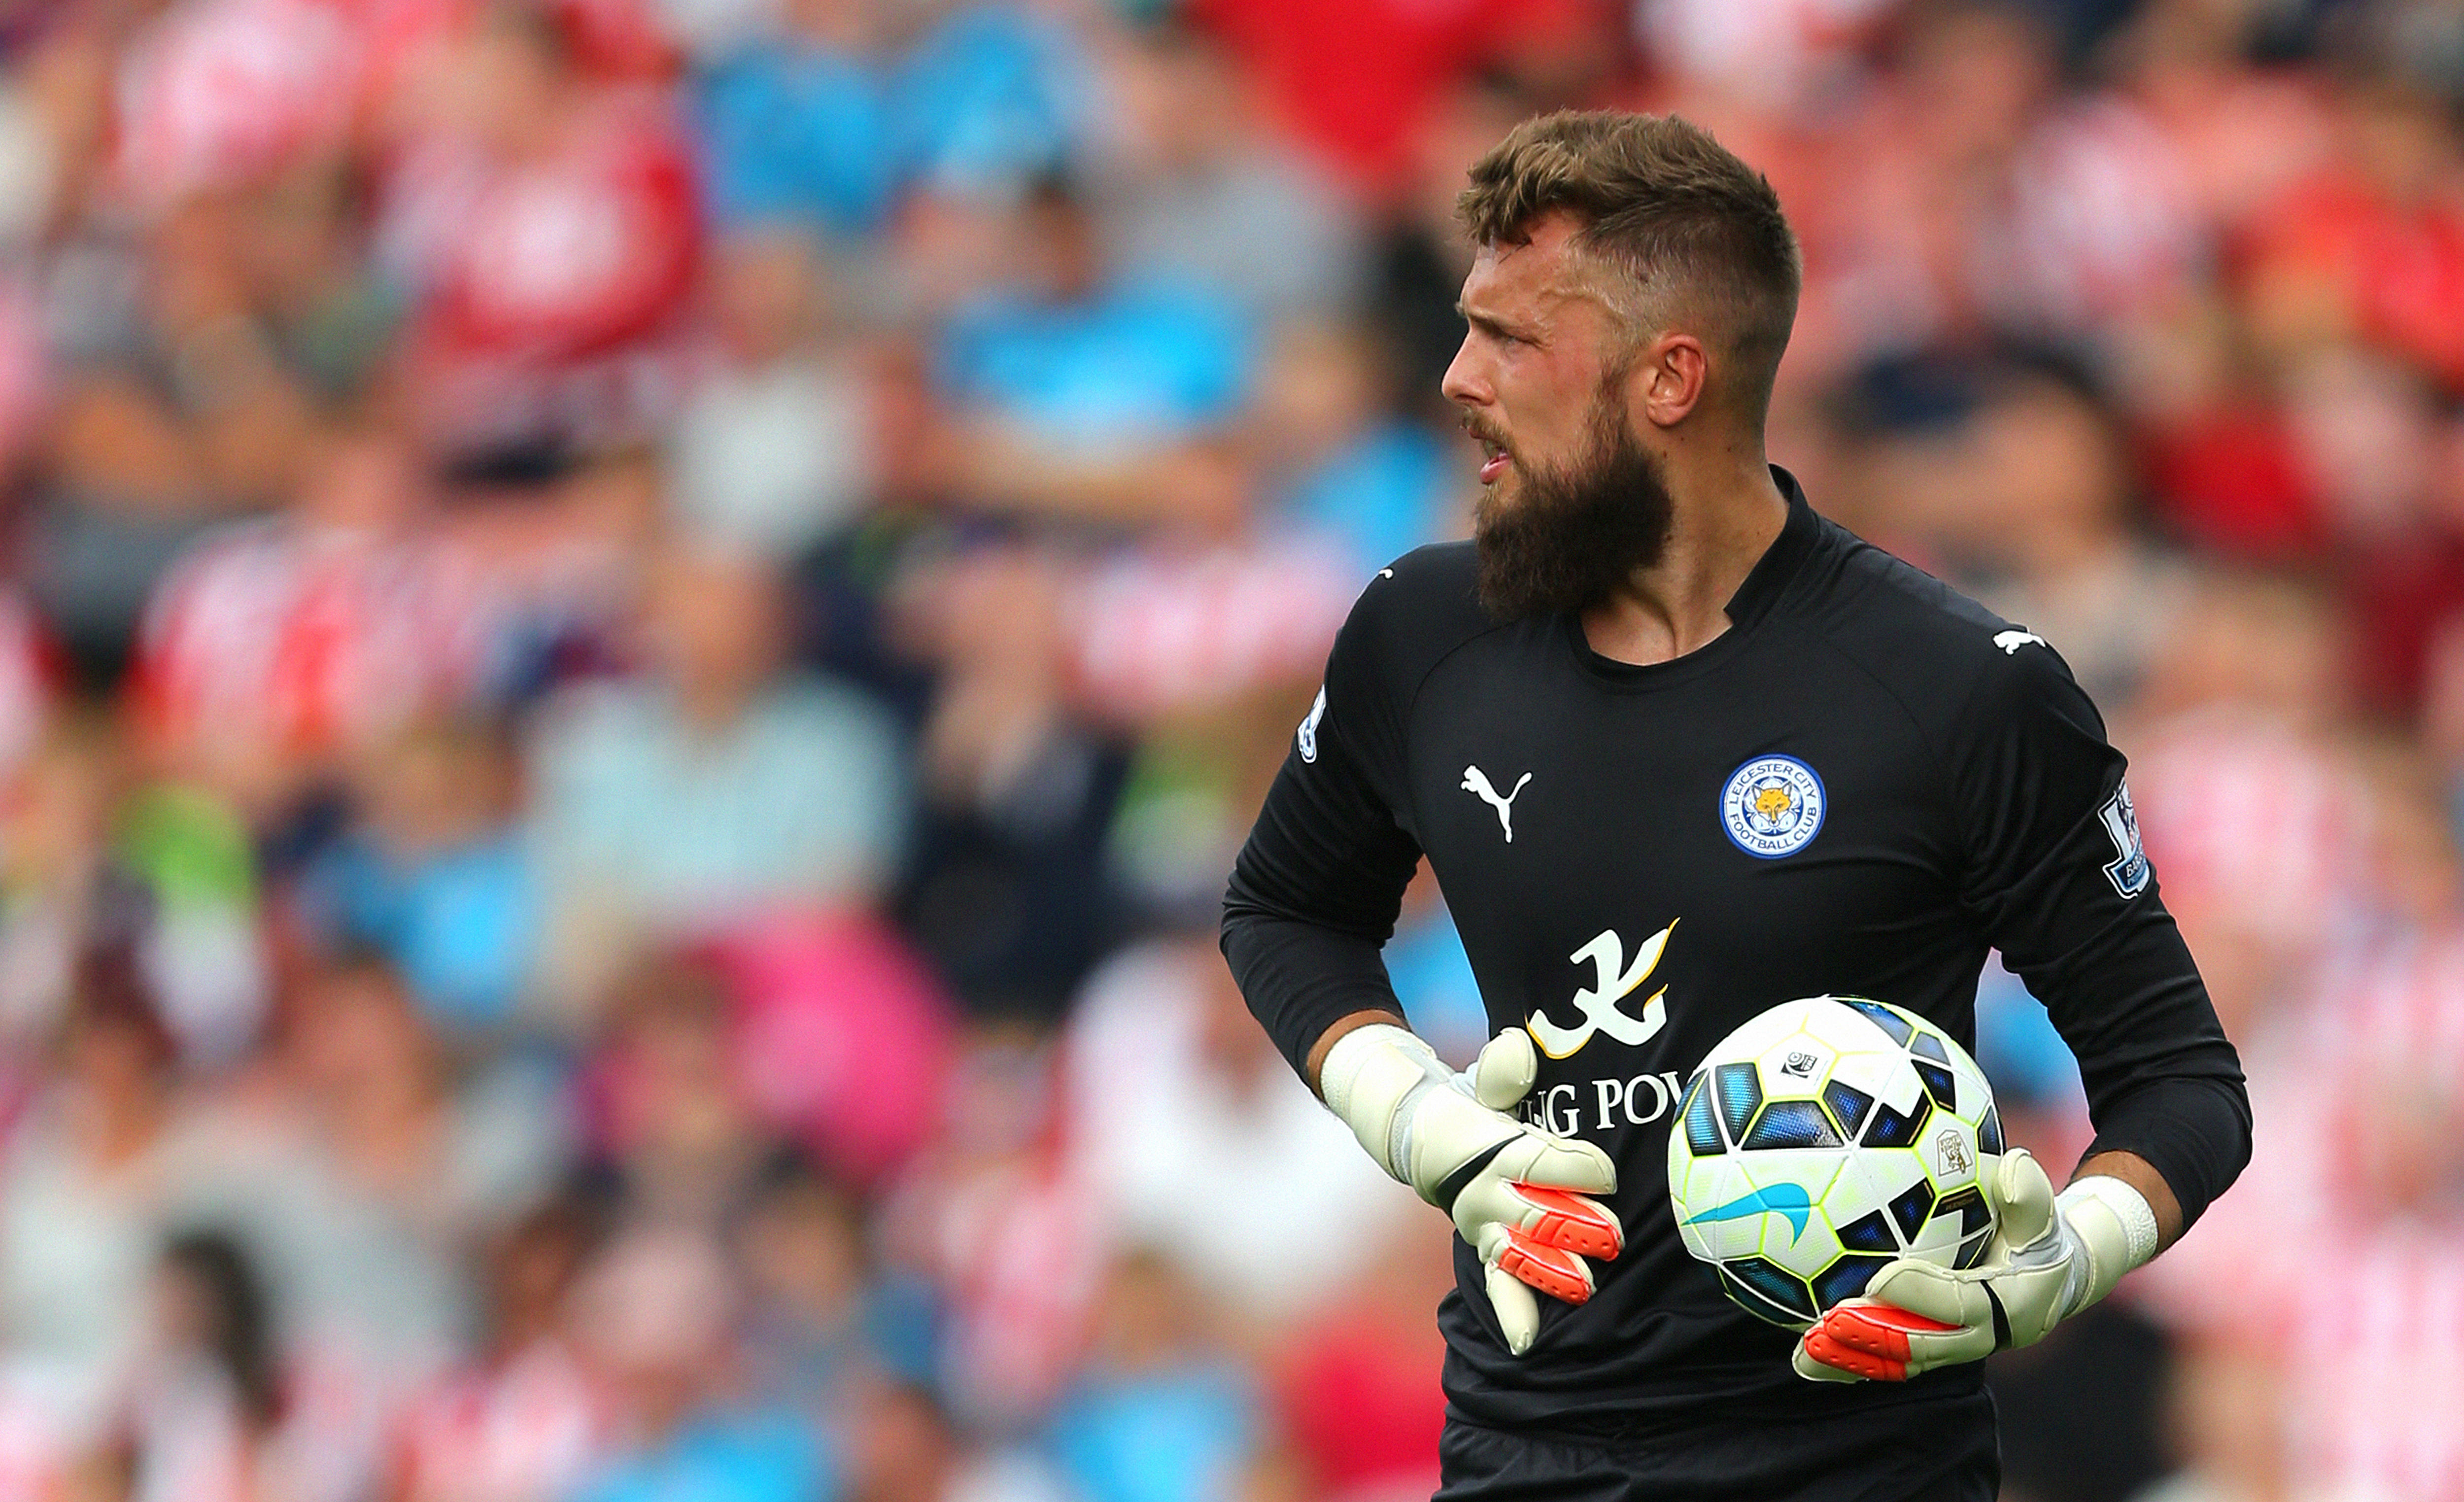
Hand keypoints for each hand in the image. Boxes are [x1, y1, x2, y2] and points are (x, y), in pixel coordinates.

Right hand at [1319, 1024, 1621, 1353]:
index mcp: (1493, 1150)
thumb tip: (1516, 1049)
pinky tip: (1528, 1342)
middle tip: (1613, 1236)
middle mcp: (1488, 1195)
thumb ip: (1502, 1068)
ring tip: (1585, 1287)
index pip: (1539, 1162)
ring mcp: (1487, 1227)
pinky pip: (1500, 1284)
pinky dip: (1514, 1313)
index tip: (1606, 1172)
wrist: (1423, 1139)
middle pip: (1537, 1216)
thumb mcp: (1482, 1081)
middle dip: (1578, 1227)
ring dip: (1555, 1273)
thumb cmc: (1472, 1106)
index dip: (1576, 1168)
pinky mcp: (1489, 1249)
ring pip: (1522, 1256)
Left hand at [1793, 1149, 2153, 1381]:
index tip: (1880, 1277)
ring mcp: (1953, 1350)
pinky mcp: (1931, 1354)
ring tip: (1806, 1351)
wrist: (2048, 1280)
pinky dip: (1851, 1366)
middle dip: (1876, 1335)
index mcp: (2008, 1305)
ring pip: (1900, 1363)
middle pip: (1923, 1345)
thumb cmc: (2037, 1237)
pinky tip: (1806, 1359)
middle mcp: (1980, 1336)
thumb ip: (2029, 1196)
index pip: (1959, 1304)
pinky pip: (1888, 1367)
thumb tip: (2014, 1164)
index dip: (1921, 1294)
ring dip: (1854, 1359)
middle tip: (1830, 1320)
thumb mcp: (2043, 1216)